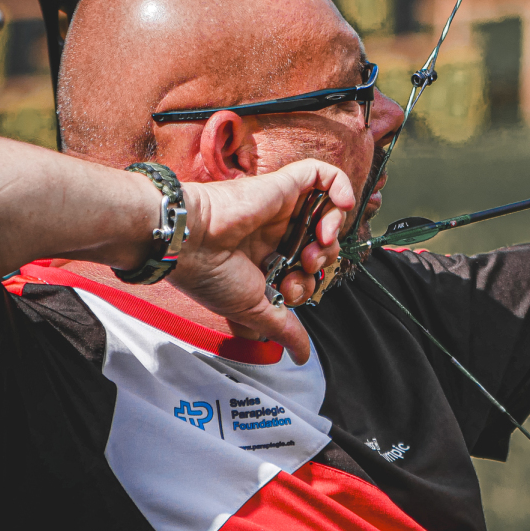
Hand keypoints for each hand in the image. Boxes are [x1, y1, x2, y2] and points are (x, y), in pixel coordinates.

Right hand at [165, 159, 355, 363]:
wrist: (189, 244)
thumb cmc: (211, 275)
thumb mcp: (256, 309)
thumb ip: (284, 329)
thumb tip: (301, 357)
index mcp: (266, 258)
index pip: (307, 268)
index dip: (310, 281)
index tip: (291, 289)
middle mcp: (276, 232)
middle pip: (322, 242)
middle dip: (322, 259)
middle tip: (303, 265)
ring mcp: (281, 207)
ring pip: (328, 210)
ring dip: (334, 230)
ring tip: (317, 241)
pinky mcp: (282, 185)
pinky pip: (322, 173)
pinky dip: (340, 186)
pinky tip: (339, 207)